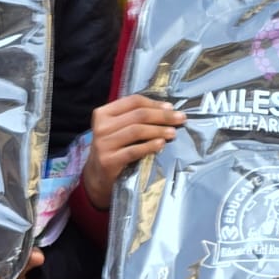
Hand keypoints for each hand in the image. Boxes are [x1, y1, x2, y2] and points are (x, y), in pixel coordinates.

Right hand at [81, 93, 184, 210]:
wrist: (97, 177)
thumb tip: (168, 109)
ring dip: (158, 130)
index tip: (171, 107)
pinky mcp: (108, 161)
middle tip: (180, 118)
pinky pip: (133, 150)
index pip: (133, 101)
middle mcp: (101, 127)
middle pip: (138, 115)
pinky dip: (149, 146)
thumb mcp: (118, 129)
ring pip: (137, 131)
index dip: (154, 103)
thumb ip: (135, 118)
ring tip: (173, 132)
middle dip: (162, 116)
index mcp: (104, 113)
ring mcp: (103, 144)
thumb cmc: (114, 148)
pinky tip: (161, 144)